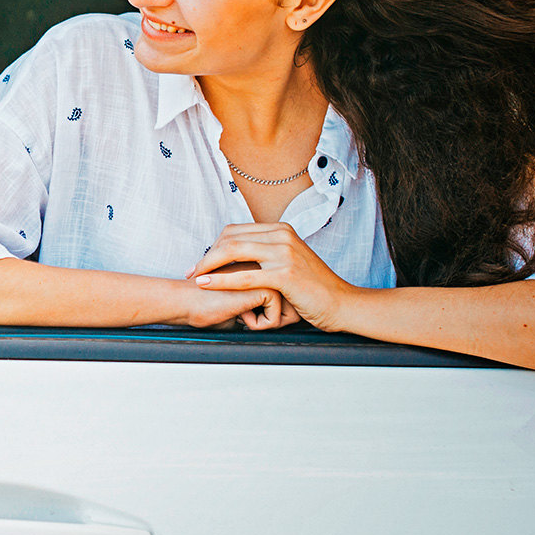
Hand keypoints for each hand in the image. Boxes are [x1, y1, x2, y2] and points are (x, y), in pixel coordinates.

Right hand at [177, 264, 290, 329]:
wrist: (186, 301)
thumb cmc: (207, 305)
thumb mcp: (239, 302)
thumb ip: (260, 302)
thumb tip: (283, 315)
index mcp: (260, 267)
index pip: (284, 300)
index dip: (266, 314)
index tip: (239, 308)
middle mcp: (266, 267)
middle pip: (289, 307)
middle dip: (269, 318)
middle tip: (239, 311)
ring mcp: (267, 274)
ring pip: (286, 314)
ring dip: (262, 321)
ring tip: (239, 311)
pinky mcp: (264, 285)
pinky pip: (275, 319)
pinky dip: (256, 325)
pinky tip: (238, 312)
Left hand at [189, 223, 357, 330]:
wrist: (342, 304)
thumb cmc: (314, 288)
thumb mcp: (290, 261)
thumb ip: (268, 254)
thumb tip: (240, 257)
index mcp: (280, 229)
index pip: (236, 231)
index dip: (214, 246)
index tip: (202, 262)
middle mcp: (281, 235)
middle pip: (230, 238)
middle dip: (207, 255)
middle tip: (191, 270)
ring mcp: (284, 253)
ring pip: (233, 252)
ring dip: (208, 265)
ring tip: (194, 278)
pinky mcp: (285, 274)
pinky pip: (244, 276)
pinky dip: (220, 280)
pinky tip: (206, 285)